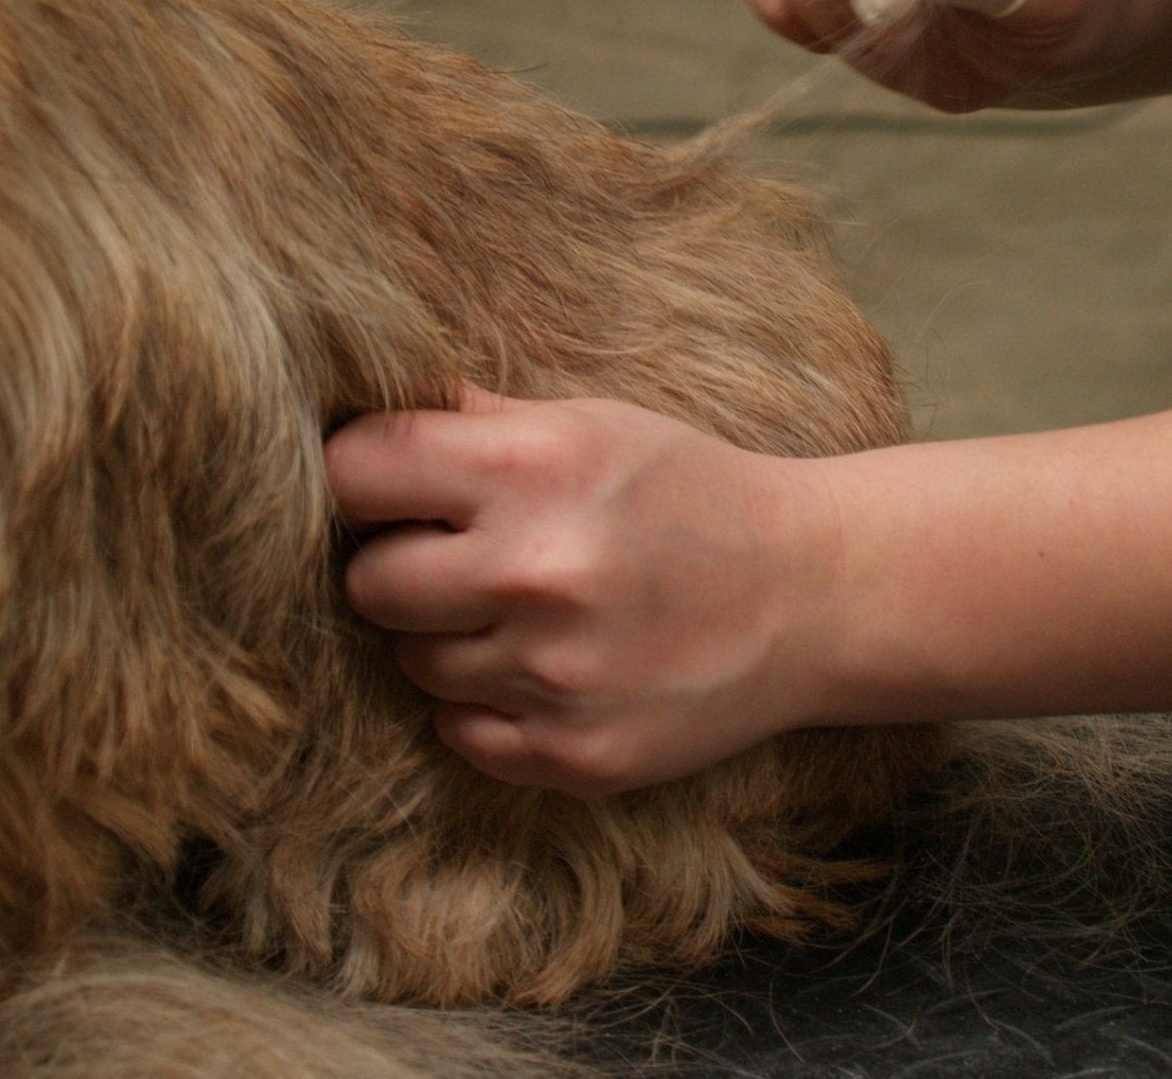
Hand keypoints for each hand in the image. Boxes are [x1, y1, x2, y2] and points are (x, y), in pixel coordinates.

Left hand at [325, 388, 843, 796]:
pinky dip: (488, 702)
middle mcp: (535, 573)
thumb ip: (477, 422)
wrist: (814, 595)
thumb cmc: (691, 494)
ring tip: (526, 611)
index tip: (393, 489)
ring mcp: (554, 676)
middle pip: (368, 582)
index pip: (356, 473)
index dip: (366, 479)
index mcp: (533, 470)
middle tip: (463, 556)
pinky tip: (549, 665)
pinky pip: (460, 730)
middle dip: (403, 566)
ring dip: (451, 636)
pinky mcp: (574, 754)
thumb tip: (359, 416)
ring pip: (413, 662)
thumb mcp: (593, 424)